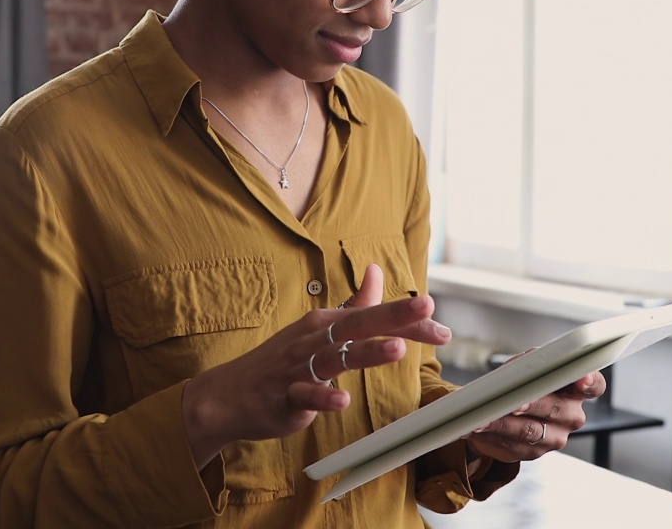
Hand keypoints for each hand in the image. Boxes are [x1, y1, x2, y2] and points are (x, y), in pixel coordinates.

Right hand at [181, 264, 451, 468]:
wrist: (230, 394)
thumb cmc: (282, 361)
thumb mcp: (320, 329)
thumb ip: (354, 304)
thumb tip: (377, 271)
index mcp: (328, 323)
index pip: (374, 317)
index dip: (408, 320)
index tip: (441, 324)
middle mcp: (316, 339)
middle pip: (359, 324)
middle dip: (394, 315)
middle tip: (426, 307)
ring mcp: (300, 367)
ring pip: (337, 357)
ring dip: (367, 352)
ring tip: (397, 349)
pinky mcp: (286, 396)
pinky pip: (306, 396)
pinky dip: (323, 398)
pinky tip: (341, 401)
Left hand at [464, 366, 605, 463]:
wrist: (504, 408)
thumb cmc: (521, 381)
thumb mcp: (525, 365)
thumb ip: (530, 362)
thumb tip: (525, 366)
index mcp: (576, 389)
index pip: (595, 386)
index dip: (590, 382)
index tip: (581, 379)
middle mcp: (572, 416)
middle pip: (557, 410)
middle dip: (534, 404)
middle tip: (515, 403)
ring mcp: (555, 437)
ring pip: (531, 431)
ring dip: (504, 423)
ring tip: (483, 418)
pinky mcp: (533, 453)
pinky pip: (513, 446)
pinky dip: (494, 436)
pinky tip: (478, 428)